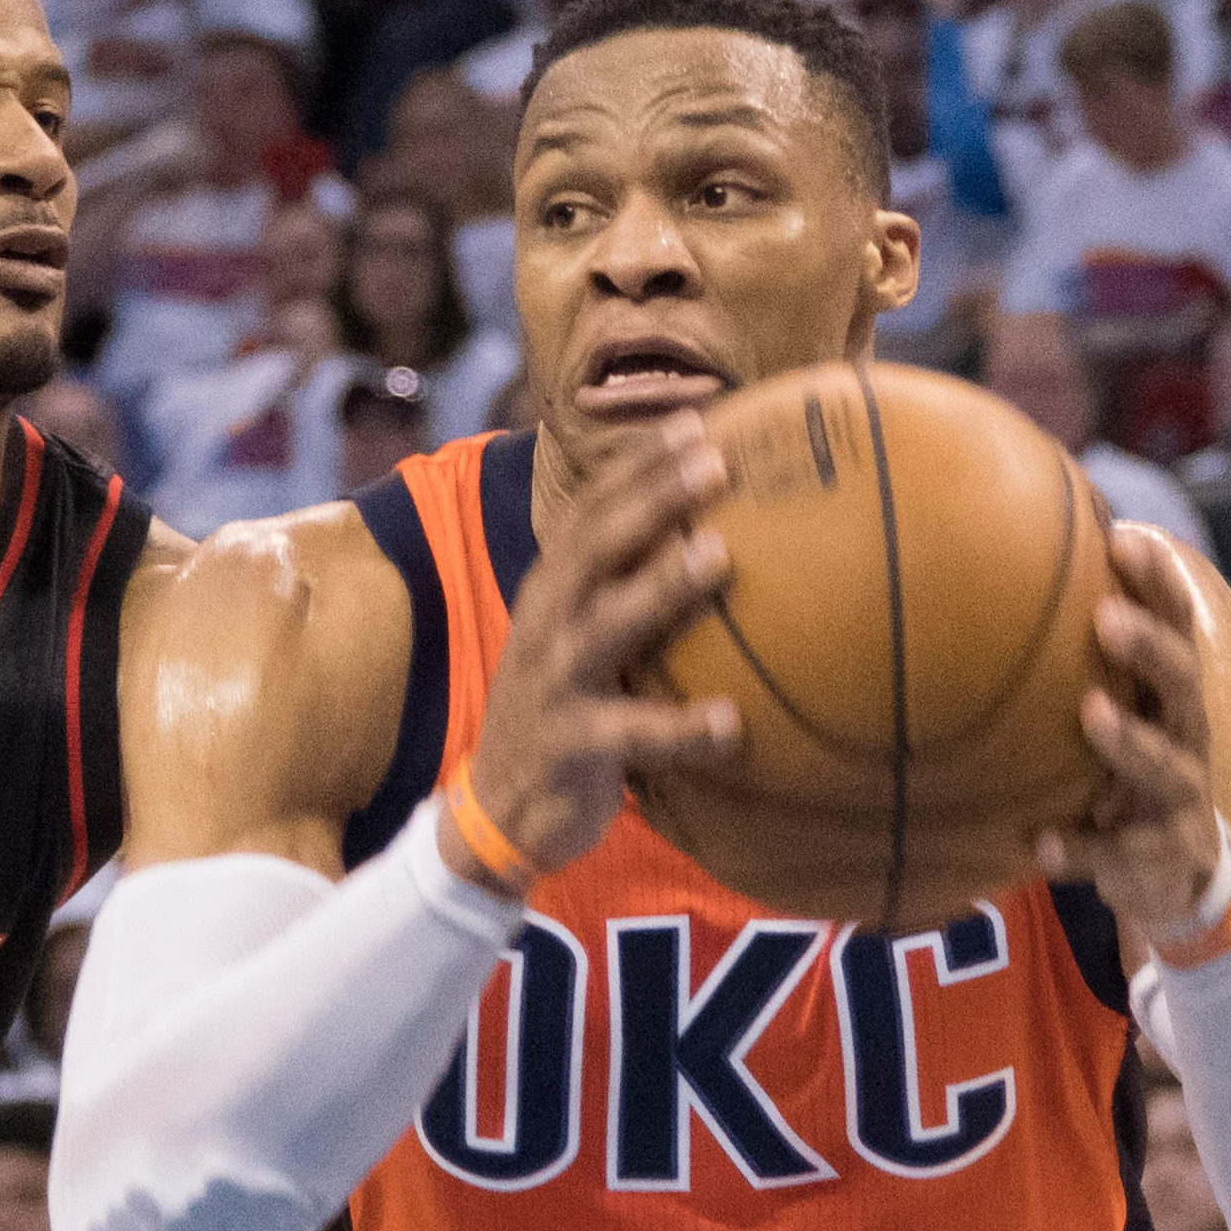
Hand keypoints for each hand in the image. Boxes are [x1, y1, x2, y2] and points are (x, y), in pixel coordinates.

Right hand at [457, 416, 737, 887]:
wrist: (498, 811)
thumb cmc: (564, 711)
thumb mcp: (581, 640)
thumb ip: (627, 592)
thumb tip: (718, 540)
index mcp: (552, 591)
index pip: (592, 510)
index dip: (639, 463)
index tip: (696, 420)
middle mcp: (547, 624)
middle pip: (597, 545)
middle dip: (654, 497)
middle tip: (718, 460)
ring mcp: (554, 683)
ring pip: (609, 624)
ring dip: (663, 586)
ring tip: (720, 557)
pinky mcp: (569, 746)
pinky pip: (632, 737)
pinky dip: (682, 730)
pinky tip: (732, 725)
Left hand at [1048, 521, 1230, 940]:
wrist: (1173, 875)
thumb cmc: (1127, 771)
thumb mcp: (1120, 712)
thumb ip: (1082, 662)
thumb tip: (1015, 574)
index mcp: (1172, 695)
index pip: (1178, 625)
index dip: (1161, 582)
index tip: (1124, 538)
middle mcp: (1186, 736)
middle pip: (1183, 682)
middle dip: (1150, 649)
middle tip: (1106, 618)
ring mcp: (1180, 798)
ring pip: (1165, 766)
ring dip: (1129, 740)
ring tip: (1091, 712)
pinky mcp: (1160, 855)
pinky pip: (1119, 853)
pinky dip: (1081, 848)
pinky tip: (1040, 843)